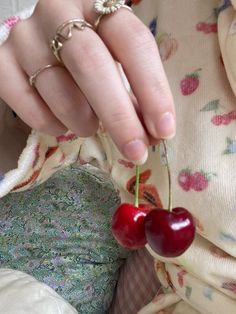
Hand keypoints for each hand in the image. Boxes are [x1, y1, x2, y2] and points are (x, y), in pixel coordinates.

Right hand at [0, 0, 174, 163]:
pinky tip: (60, 122)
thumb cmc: (91, 58)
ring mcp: (25, 36)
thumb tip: (152, 134)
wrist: (44, 45)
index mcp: (99, 7)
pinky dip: (50, 123)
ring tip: (90, 125)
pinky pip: (26, 103)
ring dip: (82, 121)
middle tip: (135, 151)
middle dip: (118, 117)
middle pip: (91, 64)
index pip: (132, 42)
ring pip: (59, 90)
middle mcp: (58, 12)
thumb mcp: (118, 65)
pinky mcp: (2, 62)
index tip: (163, 129)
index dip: (152, 89)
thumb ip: (135, 95)